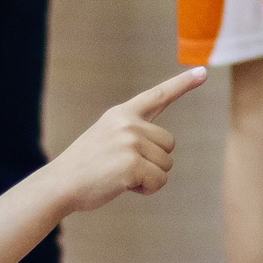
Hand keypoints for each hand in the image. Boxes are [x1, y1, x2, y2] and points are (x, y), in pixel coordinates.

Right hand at [52, 67, 205, 212]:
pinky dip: (146, 189)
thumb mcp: (106, 139)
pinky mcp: (132, 164)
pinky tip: (122, 186)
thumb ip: (133, 134)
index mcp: (121, 114)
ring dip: (149, 177)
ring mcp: (130, 142)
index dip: (182, 84)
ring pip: (166, 164)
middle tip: (122, 168)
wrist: (59, 185)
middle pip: (169, 144)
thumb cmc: (83, 168)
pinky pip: (159, 181)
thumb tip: (164, 146)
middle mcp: (128, 124)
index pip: (158, 96)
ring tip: (118, 176)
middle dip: (153, 161)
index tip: (202, 72)